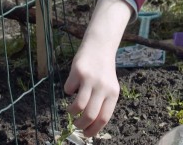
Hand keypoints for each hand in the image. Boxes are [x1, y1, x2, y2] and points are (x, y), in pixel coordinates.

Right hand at [64, 0, 131, 136]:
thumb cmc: (103, 72)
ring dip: (71, 111)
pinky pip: (68, 90)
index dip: (93, 130)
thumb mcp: (109, 87)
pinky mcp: (78, 72)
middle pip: (90, 115)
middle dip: (80, 124)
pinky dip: (68, 91)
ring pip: (77, 106)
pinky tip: (73, 84)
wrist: (100, 47)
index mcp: (113, 93)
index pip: (104, 118)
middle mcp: (103, 87)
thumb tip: (90, 127)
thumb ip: (103, 103)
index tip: (86, 134)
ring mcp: (90, 79)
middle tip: (76, 125)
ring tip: (71, 109)